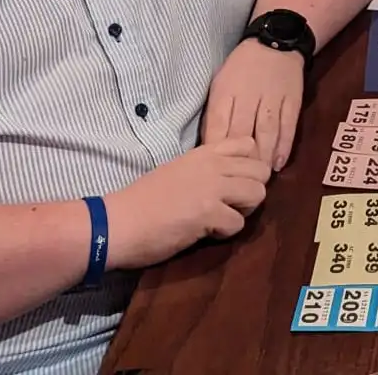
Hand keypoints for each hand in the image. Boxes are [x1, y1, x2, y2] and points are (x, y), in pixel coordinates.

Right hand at [102, 137, 270, 268]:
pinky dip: (225, 233)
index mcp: (203, 153)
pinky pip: (238, 223)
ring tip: (221, 219)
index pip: (249, 144)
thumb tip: (233, 180)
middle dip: (251, 192)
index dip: (250, 166)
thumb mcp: (179, 172)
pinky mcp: (208, 213)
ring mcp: (211, 187)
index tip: (236, 183)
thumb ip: (206, 171)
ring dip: (243, 211)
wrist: (117, 223)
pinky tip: (205, 232)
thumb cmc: (143, 201)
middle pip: (261, 171)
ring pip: (258, 194)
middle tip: (230, 206)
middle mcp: (212, 165)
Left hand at [203, 38, 304, 169]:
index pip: (218, 126)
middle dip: (239, 162)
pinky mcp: (292, 101)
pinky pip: (288, 126)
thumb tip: (209, 149)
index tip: (214, 175)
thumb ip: (216, 115)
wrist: (275, 43)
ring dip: (262, 158)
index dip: (216, 152)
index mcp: (225, 92)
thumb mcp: (219, 85)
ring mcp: (272, 98)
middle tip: (238, 184)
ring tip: (259, 179)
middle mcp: (248, 96)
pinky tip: (279, 163)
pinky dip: (284, 146)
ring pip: (266, 133)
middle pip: (242, 133)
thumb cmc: (241, 68)